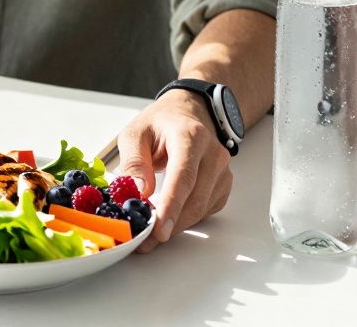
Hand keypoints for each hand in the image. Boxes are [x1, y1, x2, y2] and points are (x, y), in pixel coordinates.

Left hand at [115, 89, 232, 252]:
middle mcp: (213, 154)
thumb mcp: (135, 134)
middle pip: (195, 199)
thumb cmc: (159, 125)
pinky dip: (185, 220)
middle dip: (169, 224)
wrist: (186, 116)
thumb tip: (137, 192)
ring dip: (176, 226)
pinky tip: (167, 220)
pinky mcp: (222, 186)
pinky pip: (205, 211)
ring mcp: (222, 171)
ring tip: (149, 235)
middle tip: (144, 242)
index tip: (159, 229)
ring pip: (201, 209)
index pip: (184, 176)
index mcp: (190, 136)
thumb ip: (134, 161)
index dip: (172, 205)